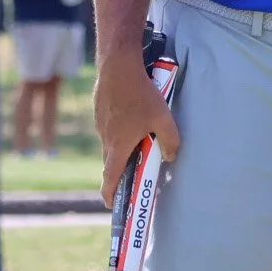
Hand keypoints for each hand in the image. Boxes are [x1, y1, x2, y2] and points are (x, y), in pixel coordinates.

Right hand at [95, 54, 180, 207]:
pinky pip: (110, 129)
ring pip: (111, 144)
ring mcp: (100, 124)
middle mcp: (105, 138)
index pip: (110, 177)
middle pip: (112, 162)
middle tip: (131, 179)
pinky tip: (133, 121)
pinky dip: (120, 133)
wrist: (117, 66)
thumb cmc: (141, 94)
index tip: (112, 204)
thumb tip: (171, 157)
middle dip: (120, 174)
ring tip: (139, 147)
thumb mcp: (163, 119)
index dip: (110, 193)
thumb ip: (171, 141)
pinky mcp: (100, 111)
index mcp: (118, 145)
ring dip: (122, 150)